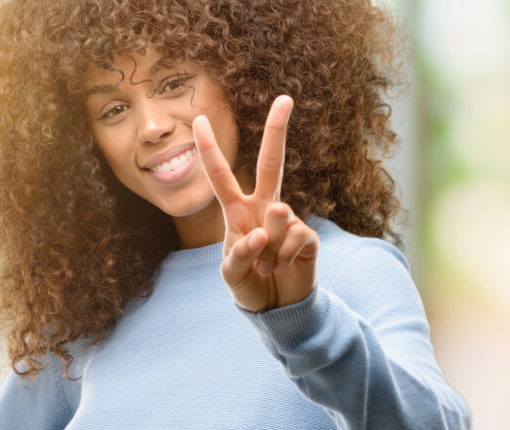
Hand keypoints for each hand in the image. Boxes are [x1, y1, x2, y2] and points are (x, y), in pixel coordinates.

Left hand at [192, 95, 319, 311]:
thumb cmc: (249, 284)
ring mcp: (288, 219)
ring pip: (278, 216)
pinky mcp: (307, 236)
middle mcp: (264, 207)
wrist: (277, 309)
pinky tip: (283, 269)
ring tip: (267, 267)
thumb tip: (262, 233)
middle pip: (271, 163)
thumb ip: (240, 254)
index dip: (210, 150)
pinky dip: (282, 260)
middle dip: (277, 130)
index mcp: (238, 212)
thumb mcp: (231, 274)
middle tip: (286, 98)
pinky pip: (293, 238)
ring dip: (267, 249)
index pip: (221, 177)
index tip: (201, 119)